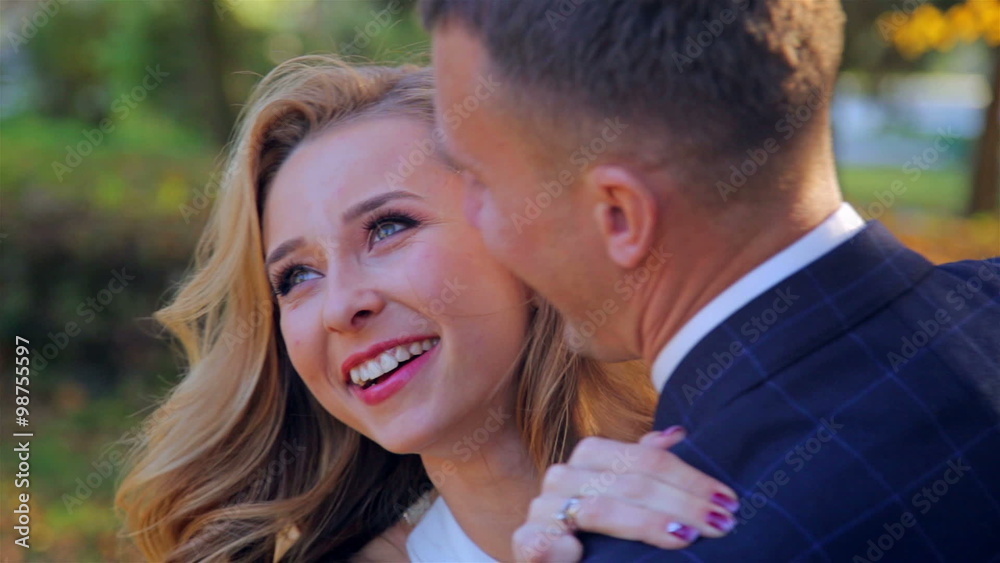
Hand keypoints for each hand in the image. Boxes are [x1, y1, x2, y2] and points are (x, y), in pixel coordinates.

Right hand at [512, 427, 739, 561]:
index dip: (689, 478)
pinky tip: (581, 552)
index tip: (727, 501)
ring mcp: (542, 509)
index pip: (647, 459)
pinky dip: (561, 545)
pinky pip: (539, 540)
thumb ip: (645, 465)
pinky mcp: (525, 543)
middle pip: (630, 481)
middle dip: (682, 503)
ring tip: (685, 538)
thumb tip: (679, 433)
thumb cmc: (604, 534)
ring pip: (599, 509)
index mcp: (590, 456)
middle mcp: (564, 476)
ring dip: (645, 525)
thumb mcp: (630, 498)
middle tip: (721, 522)